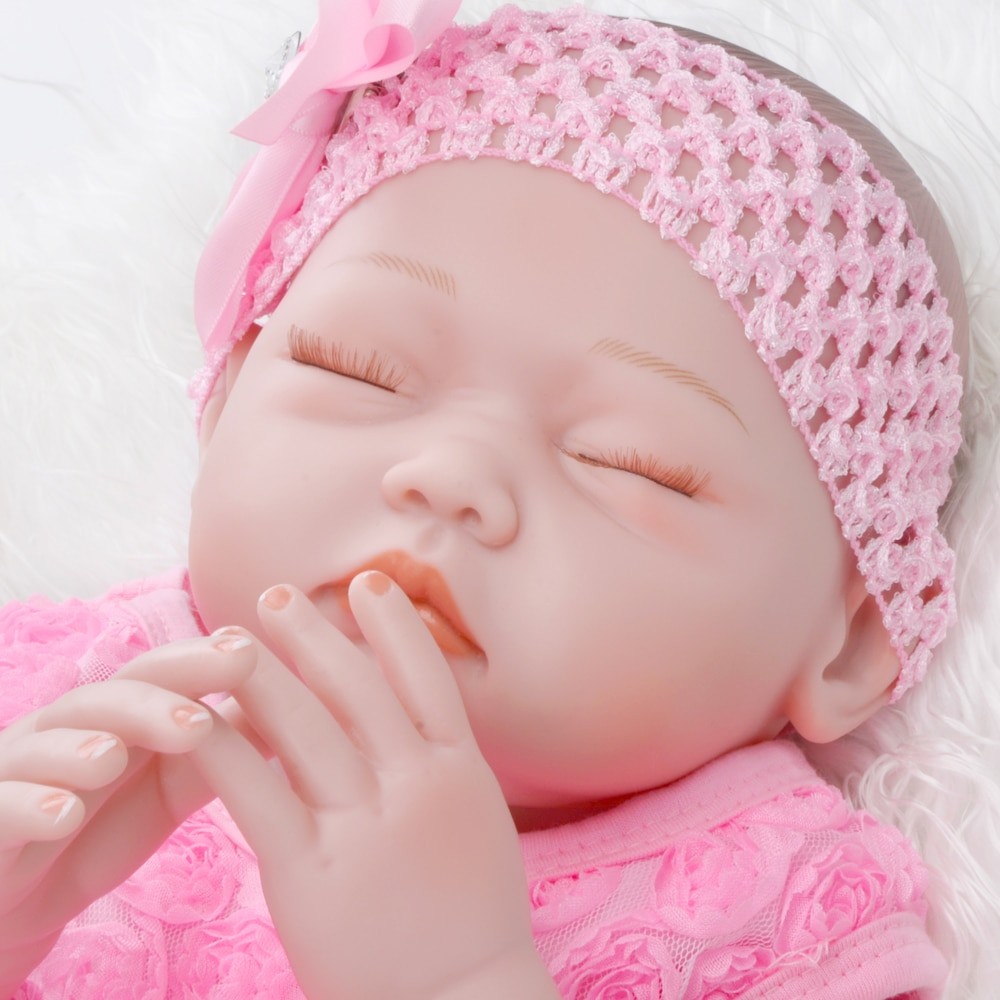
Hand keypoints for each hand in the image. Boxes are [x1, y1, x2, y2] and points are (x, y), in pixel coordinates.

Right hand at [0, 635, 255, 989]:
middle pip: (107, 698)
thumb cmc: (97, 829)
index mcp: (120, 720)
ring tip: (114, 757)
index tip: (250, 650)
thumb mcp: (170, 788)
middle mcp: (67, 733)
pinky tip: (61, 813)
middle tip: (199, 714)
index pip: (161, 676)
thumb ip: (225, 749)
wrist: (10, 901)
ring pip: (44, 745)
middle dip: (152, 697)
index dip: (200, 661)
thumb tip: (303, 708)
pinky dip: (27, 805)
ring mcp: (16, 772)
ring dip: (81, 746)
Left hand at [192, 575, 557, 999]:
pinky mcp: (310, 874)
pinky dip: (226, 749)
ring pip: (305, 730)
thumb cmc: (472, 916)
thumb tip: (413, 717)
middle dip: (315, 636)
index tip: (367, 581)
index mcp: (461, 774)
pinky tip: (199, 719)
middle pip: (358, 689)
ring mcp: (365, 830)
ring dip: (263, 675)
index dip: (395, 624)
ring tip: (231, 637)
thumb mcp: (477, 824)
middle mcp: (416, 789)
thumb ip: (443, 766)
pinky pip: (259, 795)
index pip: (427, 677)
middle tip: (276, 596)